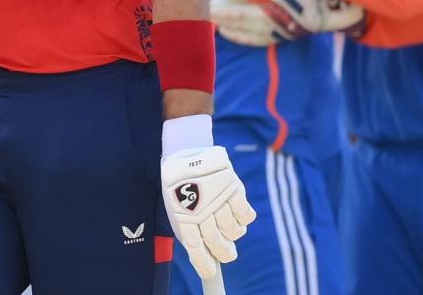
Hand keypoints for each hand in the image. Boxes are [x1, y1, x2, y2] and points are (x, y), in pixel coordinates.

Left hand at [162, 145, 255, 278]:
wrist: (188, 149)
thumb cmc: (181, 182)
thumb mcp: (177, 207)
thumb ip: (189, 230)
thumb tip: (203, 256)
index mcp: (183, 217)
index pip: (196, 250)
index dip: (205, 264)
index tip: (210, 273)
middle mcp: (201, 211)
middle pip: (217, 243)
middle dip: (224, 253)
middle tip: (228, 254)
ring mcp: (218, 199)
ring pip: (234, 230)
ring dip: (233, 232)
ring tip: (228, 225)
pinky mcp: (232, 188)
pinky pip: (246, 215)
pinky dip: (244, 218)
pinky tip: (238, 213)